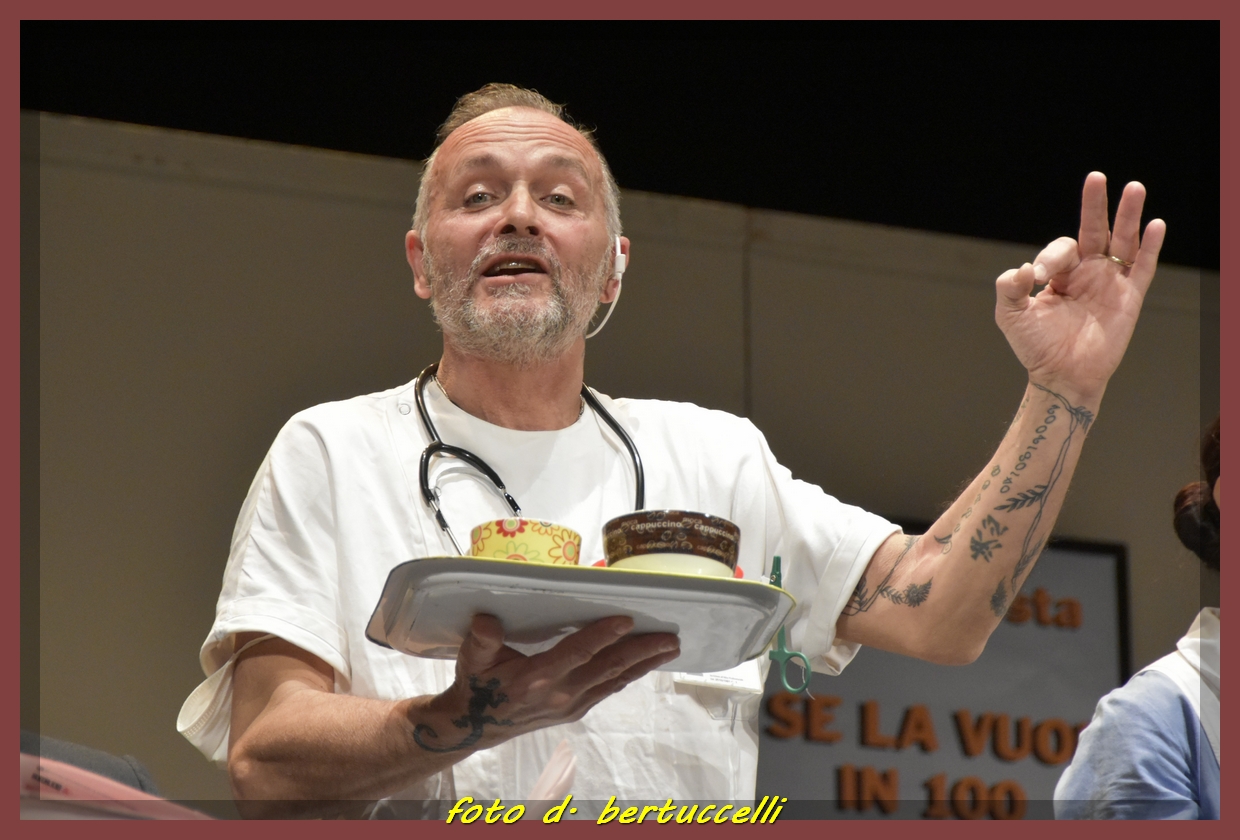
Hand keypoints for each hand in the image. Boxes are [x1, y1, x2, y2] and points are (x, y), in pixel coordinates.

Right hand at [413, 615, 679, 753]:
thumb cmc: (476, 683)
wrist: (476, 725)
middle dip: (642, 652)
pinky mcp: (575, 710)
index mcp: (536, 677)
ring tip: (670, 648)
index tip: (627, 620)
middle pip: (608, 668)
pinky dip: (629, 674)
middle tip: (672, 638)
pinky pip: (608, 689)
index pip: (577, 653)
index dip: (602, 636)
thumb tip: (485, 621)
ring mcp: (571, 704)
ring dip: (644, 663)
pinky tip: (644, 664)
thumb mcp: (472, 659)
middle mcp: (559, 693)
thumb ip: (481, 640)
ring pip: (614, 680)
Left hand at [994, 172, 1165, 403]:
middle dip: (1095, 205)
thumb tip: (1022, 268)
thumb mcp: (1011, 316)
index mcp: (1060, 274)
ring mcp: (1110, 283)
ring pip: (1122, 241)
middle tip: (1097, 177)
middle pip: (1094, 230)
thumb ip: (1008, 288)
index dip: (1050, 257)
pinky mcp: (1130, 297)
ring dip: (1128, 215)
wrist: (1060, 376)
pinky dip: (1150, 246)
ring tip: (1134, 188)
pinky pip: (1143, 267)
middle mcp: (1087, 273)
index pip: (1060, 249)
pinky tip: (1155, 224)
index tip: (1038, 278)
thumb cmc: (1036, 347)